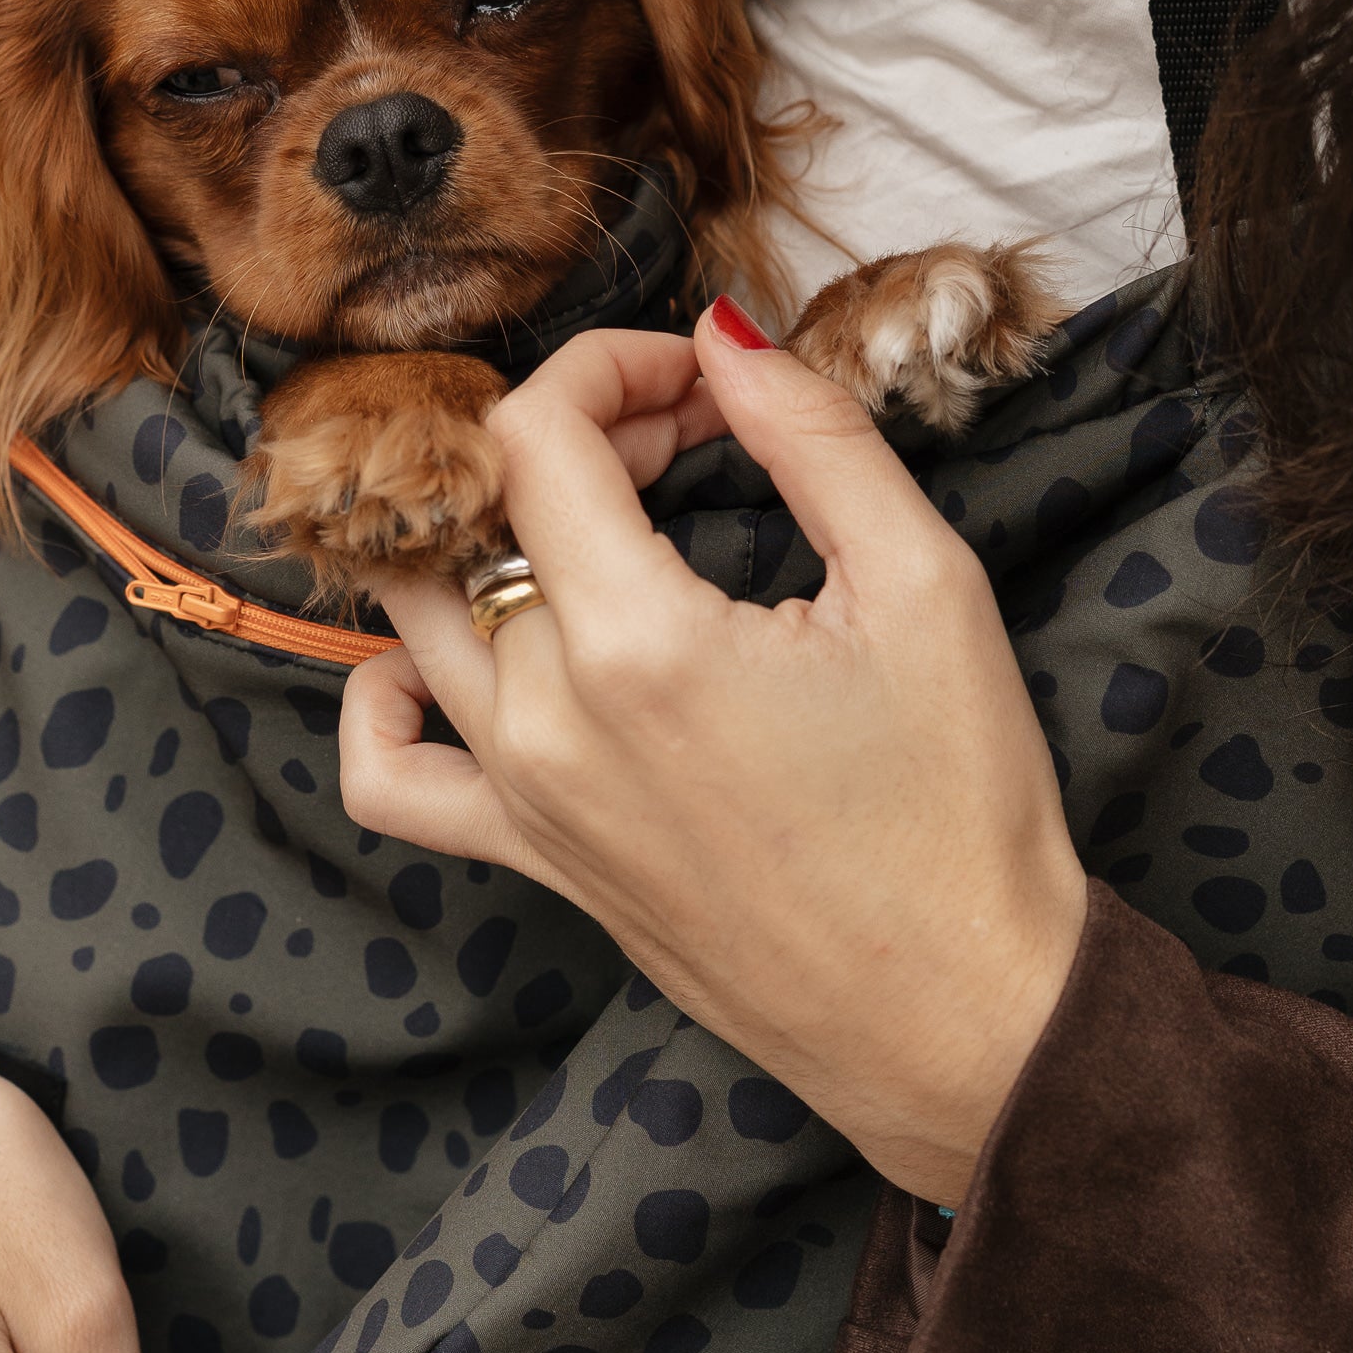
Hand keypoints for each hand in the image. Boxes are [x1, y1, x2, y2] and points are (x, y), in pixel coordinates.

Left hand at [340, 307, 1086, 1200]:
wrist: (963, 1015)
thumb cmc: (961, 810)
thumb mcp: (924, 584)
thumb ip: (813, 435)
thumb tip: (722, 336)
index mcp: (640, 646)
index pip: (537, 433)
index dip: (612, 365)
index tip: (703, 382)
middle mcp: (548, 724)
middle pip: (491, 506)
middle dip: (589, 435)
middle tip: (699, 442)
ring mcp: (525, 801)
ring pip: (420, 610)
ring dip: (500, 527)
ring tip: (614, 523)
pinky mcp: (534, 860)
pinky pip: (391, 771)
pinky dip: (388, 692)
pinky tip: (464, 651)